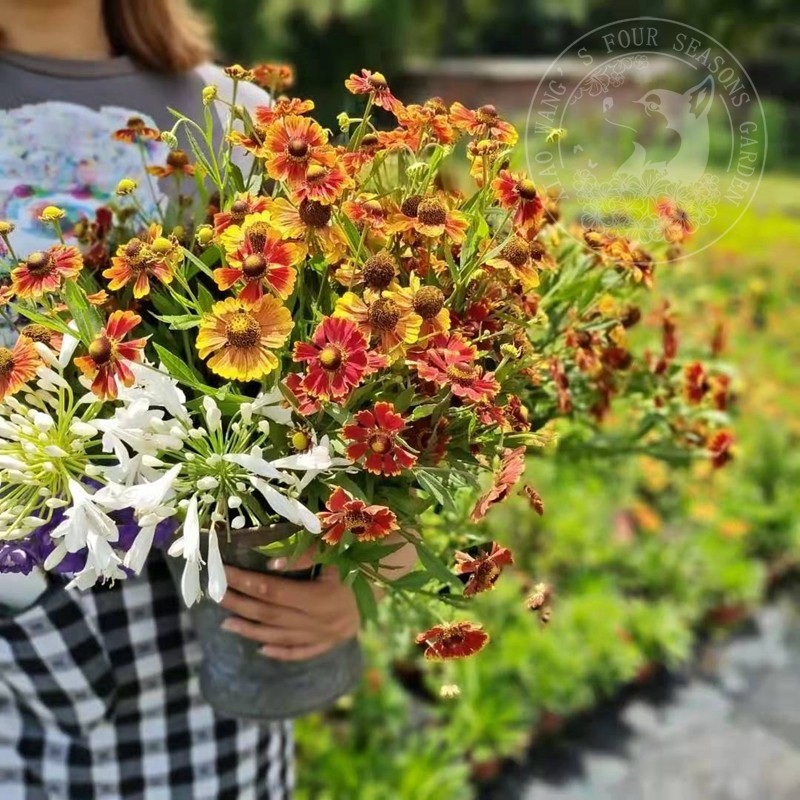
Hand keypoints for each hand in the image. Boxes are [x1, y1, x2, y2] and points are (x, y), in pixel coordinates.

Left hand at [219, 552, 359, 661]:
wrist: (400, 572)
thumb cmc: (367, 550)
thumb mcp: (339, 546)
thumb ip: (306, 554)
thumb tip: (272, 563)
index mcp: (323, 597)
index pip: (272, 591)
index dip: (244, 582)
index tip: (222, 573)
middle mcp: (323, 621)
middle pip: (271, 615)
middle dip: (240, 604)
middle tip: (215, 595)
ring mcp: (328, 635)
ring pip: (281, 636)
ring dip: (251, 630)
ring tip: (226, 623)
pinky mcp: (334, 641)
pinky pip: (303, 651)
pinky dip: (281, 651)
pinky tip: (261, 648)